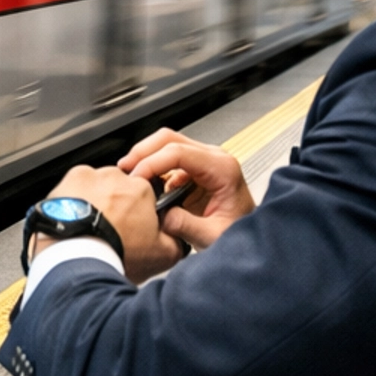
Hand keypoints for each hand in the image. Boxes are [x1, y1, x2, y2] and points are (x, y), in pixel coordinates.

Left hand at [31, 162, 181, 283]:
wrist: (79, 260)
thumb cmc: (116, 255)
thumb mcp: (162, 256)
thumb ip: (176, 240)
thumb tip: (179, 236)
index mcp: (141, 189)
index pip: (145, 194)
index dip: (139, 212)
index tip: (132, 227)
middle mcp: (115, 177)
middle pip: (119, 188)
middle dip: (117, 205)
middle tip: (110, 229)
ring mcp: (88, 177)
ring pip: (96, 186)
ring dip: (95, 201)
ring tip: (90, 227)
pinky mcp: (65, 183)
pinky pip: (73, 188)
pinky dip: (74, 201)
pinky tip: (75, 220)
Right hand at [118, 129, 252, 252]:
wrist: (251, 237)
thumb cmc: (239, 231)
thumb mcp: (212, 236)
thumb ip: (186, 226)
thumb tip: (160, 217)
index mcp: (223, 169)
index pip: (180, 152)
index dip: (153, 162)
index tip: (137, 177)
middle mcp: (214, 159)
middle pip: (170, 139)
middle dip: (143, 151)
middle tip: (125, 168)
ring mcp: (204, 161)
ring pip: (167, 144)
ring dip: (145, 156)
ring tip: (130, 175)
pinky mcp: (194, 169)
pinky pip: (168, 159)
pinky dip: (151, 166)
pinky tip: (143, 182)